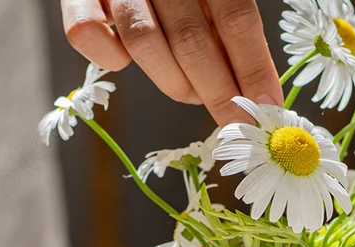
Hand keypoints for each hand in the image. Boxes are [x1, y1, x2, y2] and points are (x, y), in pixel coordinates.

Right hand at [61, 0, 282, 124]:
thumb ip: (232, 30)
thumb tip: (260, 94)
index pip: (237, 18)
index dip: (253, 69)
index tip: (267, 108)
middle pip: (192, 40)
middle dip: (218, 93)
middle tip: (233, 121)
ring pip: (144, 43)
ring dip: (173, 82)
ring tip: (191, 91)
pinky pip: (87, 34)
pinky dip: (109, 58)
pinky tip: (126, 62)